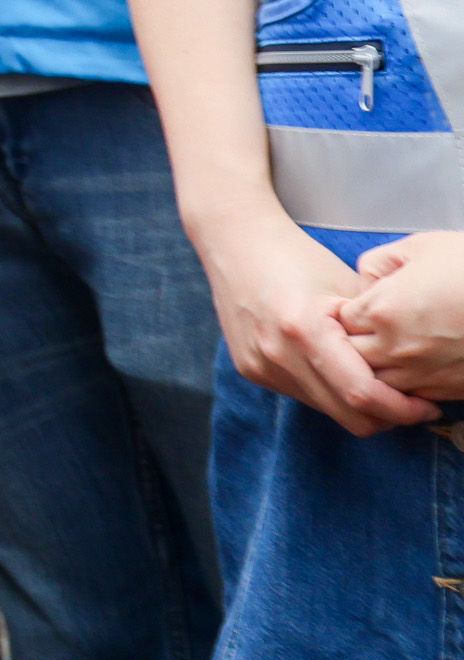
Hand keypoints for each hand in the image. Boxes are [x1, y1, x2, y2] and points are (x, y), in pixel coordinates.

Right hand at [204, 210, 431, 431]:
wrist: (234, 242)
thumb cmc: (296, 256)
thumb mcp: (347, 289)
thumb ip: (375, 334)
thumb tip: (410, 372)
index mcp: (303, 329)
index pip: (362, 394)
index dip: (402, 409)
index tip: (425, 407)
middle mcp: (277, 355)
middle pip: (348, 416)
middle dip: (386, 416)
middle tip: (409, 403)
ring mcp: (260, 366)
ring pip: (328, 410)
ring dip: (355, 404)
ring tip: (370, 378)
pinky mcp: (251, 370)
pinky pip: (304, 396)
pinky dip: (328, 390)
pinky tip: (333, 366)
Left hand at [343, 232, 463, 402]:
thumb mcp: (420, 248)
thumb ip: (379, 265)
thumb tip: (367, 286)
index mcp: (382, 310)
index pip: (339, 323)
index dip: (345, 314)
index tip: (358, 308)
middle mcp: (398, 348)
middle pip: (352, 359)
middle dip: (354, 345)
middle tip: (368, 331)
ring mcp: (426, 374)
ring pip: (380, 385)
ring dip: (379, 370)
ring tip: (392, 351)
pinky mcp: (452, 390)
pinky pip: (415, 397)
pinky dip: (409, 386)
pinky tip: (418, 366)